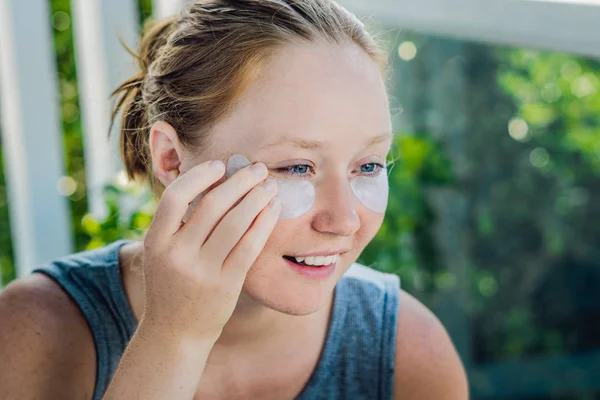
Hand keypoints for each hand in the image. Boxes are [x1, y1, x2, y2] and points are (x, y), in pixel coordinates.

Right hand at [139, 159, 279, 343]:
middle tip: (257, 168)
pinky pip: (250, 246)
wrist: (175, 333)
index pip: (176, 196)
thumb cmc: (171, 284)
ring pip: (235, 223)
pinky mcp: (226, 285)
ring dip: (256, 198)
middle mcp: (176, 255)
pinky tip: (273, 210)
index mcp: (156, 241)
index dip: (200, 176)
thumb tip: (210, 181)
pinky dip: (264, 223)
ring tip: (269, 185)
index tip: (221, 165)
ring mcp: (202, 271)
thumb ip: (176, 222)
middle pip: (212, 205)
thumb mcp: (161, 252)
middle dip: (239, 181)